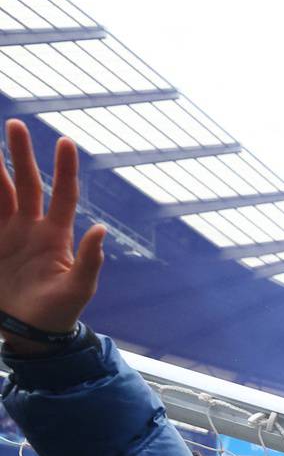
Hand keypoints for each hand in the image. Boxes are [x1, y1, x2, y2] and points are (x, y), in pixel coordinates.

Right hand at [0, 121, 106, 346]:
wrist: (29, 332)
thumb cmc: (59, 312)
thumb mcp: (79, 290)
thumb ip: (90, 261)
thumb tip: (101, 229)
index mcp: (56, 235)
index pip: (63, 195)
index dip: (64, 169)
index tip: (65, 141)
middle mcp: (31, 227)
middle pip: (27, 183)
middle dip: (20, 154)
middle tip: (15, 124)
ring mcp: (8, 232)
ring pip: (0, 191)